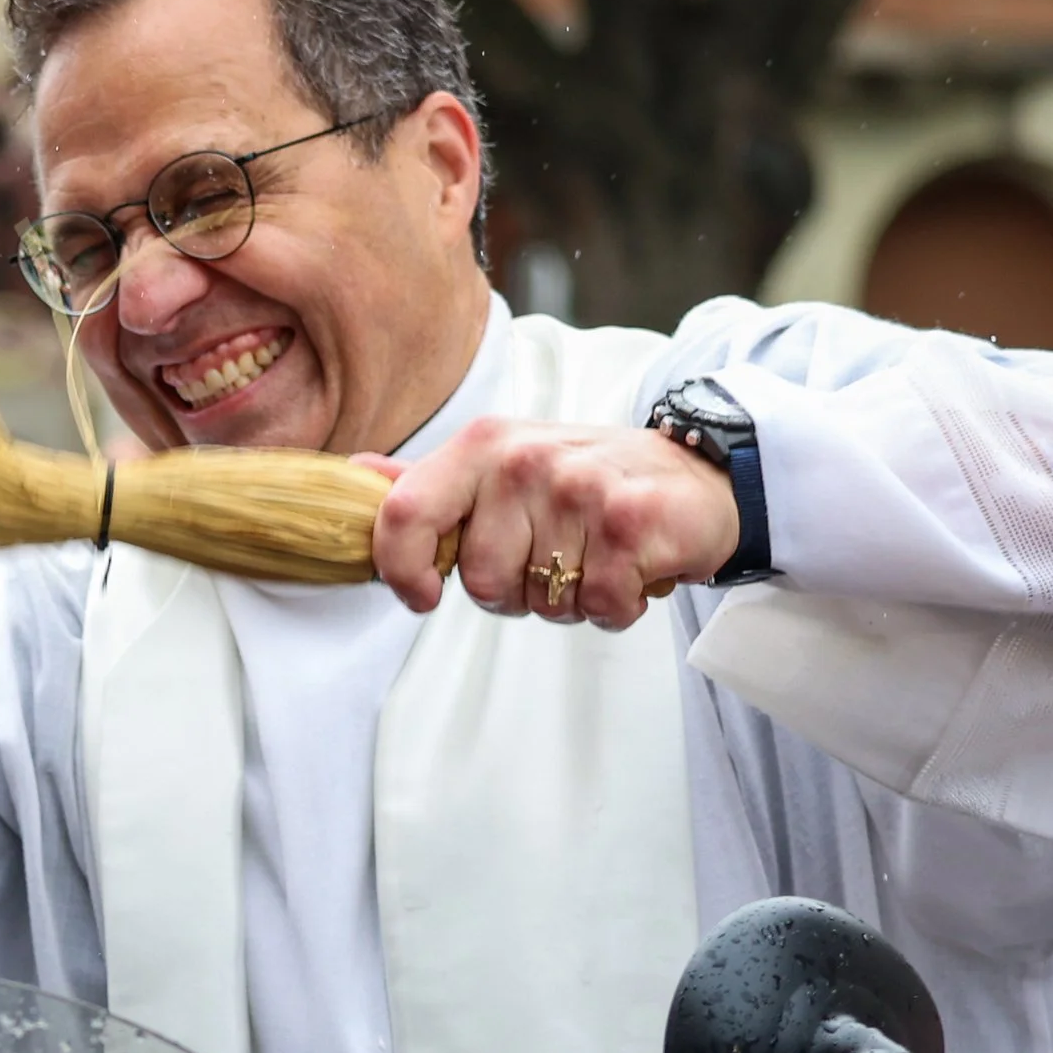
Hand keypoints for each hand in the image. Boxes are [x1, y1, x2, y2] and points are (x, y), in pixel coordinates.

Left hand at [364, 417, 738, 629]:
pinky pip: (598, 607)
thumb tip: (355, 475)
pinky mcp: (633, 526)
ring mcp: (580, 491)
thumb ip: (427, 482)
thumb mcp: (501, 465)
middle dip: (512, 591)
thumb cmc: (585, 480)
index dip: (400, 569)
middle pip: (477, 580)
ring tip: (594, 558)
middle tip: (555, 557)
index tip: (422, 594)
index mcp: (482, 445)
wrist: (697, 475)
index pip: (404, 513)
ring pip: (538, 601)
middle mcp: (525, 461)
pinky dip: (615, 607)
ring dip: (567, 599)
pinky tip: (631, 571)